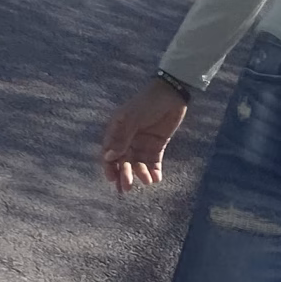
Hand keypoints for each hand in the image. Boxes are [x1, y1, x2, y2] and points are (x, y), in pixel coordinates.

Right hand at [101, 78, 188, 192]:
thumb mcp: (132, 118)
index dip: (109, 167)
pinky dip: (154, 171)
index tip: (111, 179)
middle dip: (124, 175)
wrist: (171, 93)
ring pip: (138, 164)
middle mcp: (128, 139)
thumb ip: (121, 138)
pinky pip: (153, 162)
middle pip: (123, 161)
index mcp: (117, 131)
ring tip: (146, 180)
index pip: (109, 153)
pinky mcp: (157, 145)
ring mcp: (142, 143)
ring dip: (140, 173)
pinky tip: (155, 179)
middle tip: (127, 188)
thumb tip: (108, 157)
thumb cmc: (147, 102)